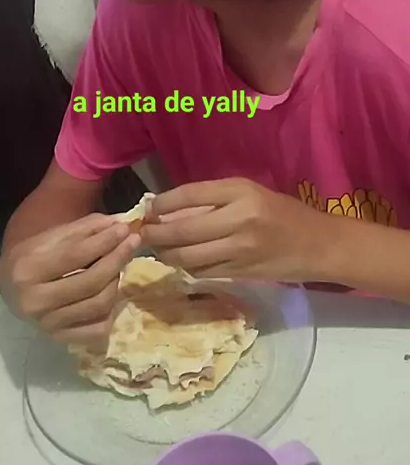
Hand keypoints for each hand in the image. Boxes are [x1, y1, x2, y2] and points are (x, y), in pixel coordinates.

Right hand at [0, 214, 139, 346]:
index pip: (75, 254)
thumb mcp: (52, 236)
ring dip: (116, 281)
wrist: (10, 287)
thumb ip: (85, 228)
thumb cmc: (34, 256)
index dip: (104, 241)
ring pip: (98, 304)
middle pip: (90, 281)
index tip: (125, 229)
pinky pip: (97, 329)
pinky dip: (110, 310)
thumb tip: (119, 223)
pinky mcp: (59, 339)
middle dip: (117, 259)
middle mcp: (34, 301)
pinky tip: (110, 293)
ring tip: (119, 265)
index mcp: (27, 269)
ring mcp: (47, 324)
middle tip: (132, 242)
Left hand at [142, 178, 329, 282]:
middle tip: (145, 233)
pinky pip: (202, 272)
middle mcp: (239, 219)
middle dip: (156, 234)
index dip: (163, 203)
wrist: (319, 245)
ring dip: (167, 255)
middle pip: (183, 230)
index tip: (149, 209)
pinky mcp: (241, 272)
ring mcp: (240, 249)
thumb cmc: (283, 213)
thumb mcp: (250, 194)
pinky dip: (187, 267)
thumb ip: (213, 200)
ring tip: (159, 249)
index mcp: (241, 192)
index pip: (190, 194)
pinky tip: (183, 261)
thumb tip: (168, 209)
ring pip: (189, 257)